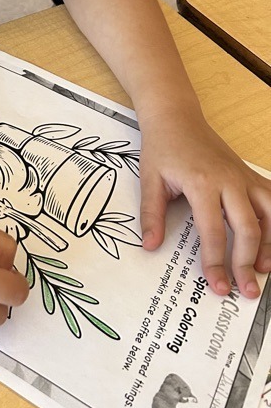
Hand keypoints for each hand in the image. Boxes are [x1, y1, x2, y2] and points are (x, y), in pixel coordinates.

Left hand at [138, 107, 270, 298]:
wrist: (176, 118)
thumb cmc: (162, 148)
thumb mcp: (149, 180)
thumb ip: (151, 214)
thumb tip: (150, 246)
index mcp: (202, 184)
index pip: (213, 232)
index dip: (216, 262)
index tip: (218, 286)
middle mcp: (229, 180)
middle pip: (248, 228)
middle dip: (246, 262)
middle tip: (246, 289)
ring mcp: (243, 177)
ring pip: (270, 214)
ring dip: (270, 244)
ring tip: (264, 269)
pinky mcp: (250, 175)